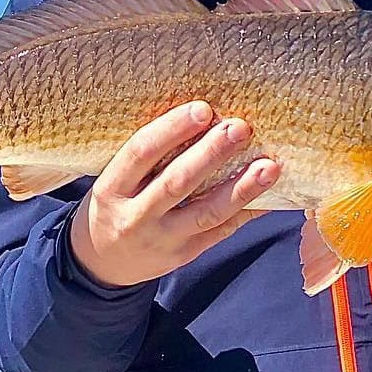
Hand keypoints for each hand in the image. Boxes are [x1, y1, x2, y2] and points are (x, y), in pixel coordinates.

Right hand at [68, 100, 281, 288]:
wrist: (103, 263)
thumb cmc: (116, 203)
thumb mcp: (115, 179)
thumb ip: (147, 155)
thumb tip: (202, 116)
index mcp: (111, 189)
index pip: (141, 153)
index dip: (172, 129)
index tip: (203, 109)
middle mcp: (135, 217)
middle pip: (177, 182)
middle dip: (211, 153)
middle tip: (240, 128)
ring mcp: (161, 241)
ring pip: (205, 213)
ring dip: (241, 188)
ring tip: (269, 166)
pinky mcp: (184, 255)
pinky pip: (220, 232)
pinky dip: (246, 212)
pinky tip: (269, 196)